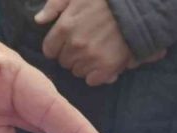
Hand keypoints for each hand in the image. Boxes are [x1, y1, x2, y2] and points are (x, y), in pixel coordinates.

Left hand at [34, 0, 164, 85]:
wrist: (138, 6)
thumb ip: (54, 5)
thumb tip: (38, 20)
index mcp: (65, 27)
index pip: (50, 50)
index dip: (58, 47)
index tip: (67, 42)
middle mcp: (75, 45)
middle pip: (64, 62)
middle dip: (71, 55)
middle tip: (85, 44)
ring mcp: (91, 57)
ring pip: (77, 72)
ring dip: (84, 65)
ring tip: (96, 52)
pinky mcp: (107, 67)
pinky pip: (92, 80)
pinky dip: (97, 75)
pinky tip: (103, 63)